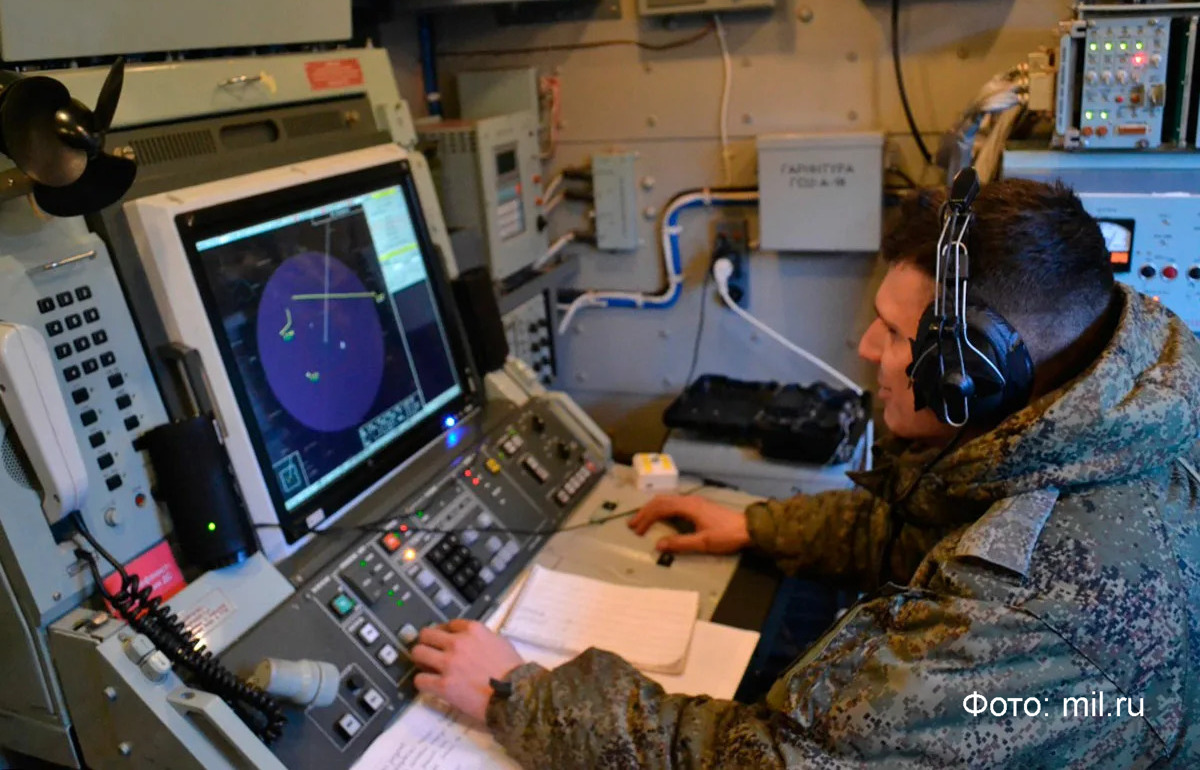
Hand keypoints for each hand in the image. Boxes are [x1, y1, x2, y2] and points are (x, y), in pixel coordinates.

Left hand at [410, 619, 524, 722]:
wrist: (515, 694)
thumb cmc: (514, 671)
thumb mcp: (501, 642)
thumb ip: (483, 638)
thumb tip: (473, 643)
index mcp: (474, 630)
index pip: (449, 624)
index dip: (444, 633)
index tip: (443, 640)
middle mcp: (458, 643)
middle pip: (427, 634)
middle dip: (426, 642)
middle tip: (428, 651)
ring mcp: (449, 664)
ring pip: (418, 652)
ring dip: (420, 660)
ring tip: (426, 667)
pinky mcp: (443, 685)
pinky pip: (420, 679)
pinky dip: (423, 682)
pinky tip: (429, 684)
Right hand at [628, 494, 751, 553]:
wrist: (748, 528)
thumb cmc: (726, 535)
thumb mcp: (703, 542)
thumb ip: (680, 543)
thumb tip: (658, 545)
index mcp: (688, 506)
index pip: (660, 508)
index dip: (646, 518)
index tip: (637, 531)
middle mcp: (689, 500)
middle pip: (661, 501)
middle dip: (645, 512)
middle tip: (632, 525)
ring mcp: (694, 501)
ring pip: (667, 500)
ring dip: (653, 509)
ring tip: (642, 520)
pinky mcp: (698, 505)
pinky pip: (674, 502)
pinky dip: (662, 509)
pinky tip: (661, 517)